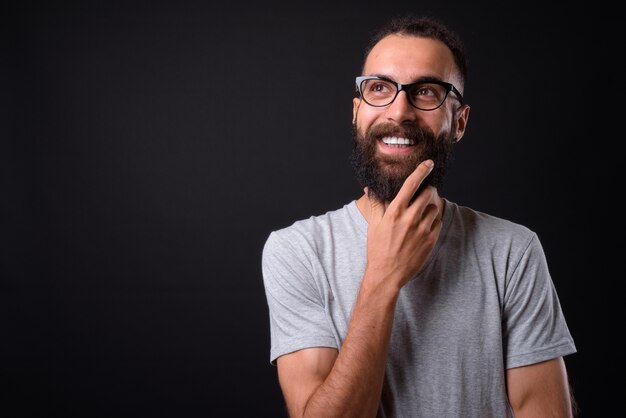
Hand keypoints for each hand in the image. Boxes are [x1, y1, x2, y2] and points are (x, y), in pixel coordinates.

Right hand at [364, 159, 442, 289]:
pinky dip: (433, 221)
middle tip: (423, 194)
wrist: (387, 274)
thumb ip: (376, 204)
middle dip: (427, 190)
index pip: (411, 184)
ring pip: (434, 208)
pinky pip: (438, 222)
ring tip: (419, 216)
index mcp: (395, 212)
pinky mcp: (431, 240)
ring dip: (429, 208)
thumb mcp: (374, 224)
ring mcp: (422, 230)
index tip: (428, 163)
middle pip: (428, 193)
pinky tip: (423, 227)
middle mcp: (410, 218)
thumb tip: (369, 188)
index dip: (421, 171)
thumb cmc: (378, 248)